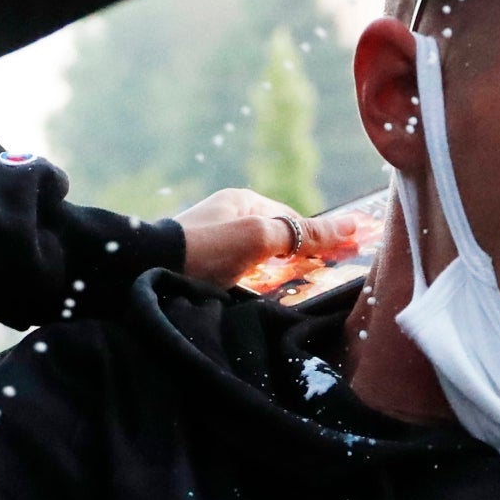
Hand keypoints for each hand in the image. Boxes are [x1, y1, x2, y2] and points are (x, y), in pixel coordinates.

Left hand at [173, 188, 361, 289]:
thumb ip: (303, 233)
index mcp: (242, 200)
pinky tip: (261, 299)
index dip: (317, 237)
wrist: (148, 269)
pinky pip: (240, 273)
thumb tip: (351, 226)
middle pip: (275, 237)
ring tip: (294, 296)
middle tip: (322, 280)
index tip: (342, 258)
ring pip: (258, 257)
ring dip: (276, 274)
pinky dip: (255, 284)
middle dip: (298, 256)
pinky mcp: (201, 265)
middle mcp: (227, 216)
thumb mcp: (261, 237)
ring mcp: (213, 241)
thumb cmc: (207, 248)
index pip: (292, 217)